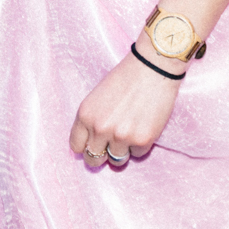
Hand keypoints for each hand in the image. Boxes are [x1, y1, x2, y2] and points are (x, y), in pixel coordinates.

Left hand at [68, 49, 176, 167]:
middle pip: (93, 159)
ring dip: (122, 150)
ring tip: (130, 132)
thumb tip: (92, 145)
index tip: (93, 144)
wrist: (152, 68)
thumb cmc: (125, 78)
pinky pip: (138, 154)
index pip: (76, 147)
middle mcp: (100, 128)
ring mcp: (121, 136)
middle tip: (111, 146)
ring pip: (116, 160)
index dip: (85, 146)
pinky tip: (144, 125)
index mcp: (85, 115)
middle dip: (101, 156)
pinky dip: (141, 144)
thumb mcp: (97, 97)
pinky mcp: (142, 140)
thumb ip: (91, 120)